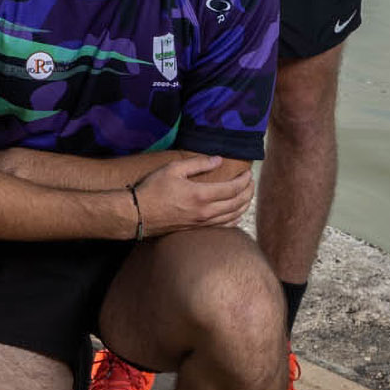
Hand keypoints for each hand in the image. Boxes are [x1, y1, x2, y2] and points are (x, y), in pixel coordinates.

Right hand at [130, 157, 252, 233]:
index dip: (244, 180)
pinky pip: (223, 226)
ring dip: (244, 205)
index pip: (232, 188)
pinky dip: (234, 219)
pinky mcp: (197, 229)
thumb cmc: (153, 189)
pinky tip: (236, 214)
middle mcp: (205, 211)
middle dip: (248, 192)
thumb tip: (217, 160)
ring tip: (247, 196)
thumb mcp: (173, 169)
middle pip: (237, 203)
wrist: (138, 214)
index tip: (247, 173)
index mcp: (201, 194)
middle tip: (251, 182)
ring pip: (233, 216)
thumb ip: (197, 163)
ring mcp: (202, 222)